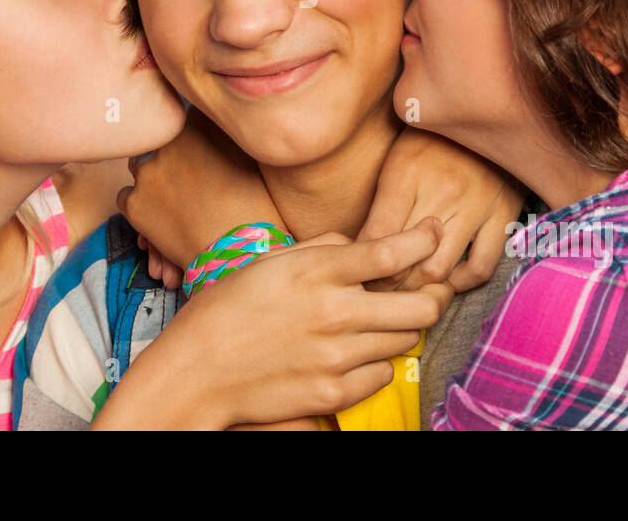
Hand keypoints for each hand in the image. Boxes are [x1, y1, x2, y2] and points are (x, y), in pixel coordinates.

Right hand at [91, 219, 451, 429]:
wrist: (196, 373)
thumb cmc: (228, 310)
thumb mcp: (270, 261)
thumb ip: (322, 247)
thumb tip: (361, 244)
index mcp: (317, 272)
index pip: (394, 250)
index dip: (424, 239)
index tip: (432, 233)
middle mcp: (334, 312)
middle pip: (421, 305)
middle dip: (430, 294)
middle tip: (421, 290)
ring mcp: (337, 357)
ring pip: (406, 341)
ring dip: (398, 329)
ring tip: (373, 323)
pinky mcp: (334, 394)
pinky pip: (383, 375)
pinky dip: (375, 363)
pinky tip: (351, 354)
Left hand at [118, 107, 281, 270]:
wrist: (239, 252)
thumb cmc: (255, 207)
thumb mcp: (248, 157)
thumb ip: (223, 137)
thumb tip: (215, 126)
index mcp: (198, 123)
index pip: (184, 117)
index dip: (190, 136)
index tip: (197, 152)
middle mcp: (169, 140)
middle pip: (160, 141)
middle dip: (170, 157)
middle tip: (187, 180)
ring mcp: (148, 170)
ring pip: (140, 166)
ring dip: (153, 180)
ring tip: (176, 202)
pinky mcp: (133, 202)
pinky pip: (126, 197)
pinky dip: (139, 206)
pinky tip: (160, 219)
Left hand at [359, 127, 526, 291]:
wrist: (488, 109)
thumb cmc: (433, 139)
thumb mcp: (396, 160)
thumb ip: (380, 204)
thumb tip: (358, 249)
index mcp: (407, 173)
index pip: (376, 238)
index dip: (364, 264)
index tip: (361, 271)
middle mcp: (442, 191)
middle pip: (405, 261)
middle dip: (389, 282)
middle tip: (383, 287)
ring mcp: (476, 205)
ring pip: (440, 270)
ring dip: (421, 286)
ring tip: (412, 285)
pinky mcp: (504, 214)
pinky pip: (481, 266)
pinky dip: (462, 282)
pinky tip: (450, 277)